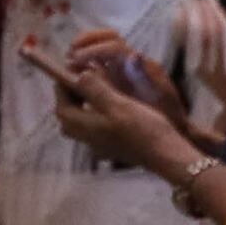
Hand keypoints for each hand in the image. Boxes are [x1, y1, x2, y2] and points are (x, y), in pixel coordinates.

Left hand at [26, 40, 193, 178]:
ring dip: (84, 103)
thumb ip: (96, 90)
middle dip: (72, 95)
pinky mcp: (108, 145)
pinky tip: (112, 104)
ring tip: (98, 88)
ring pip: (80, 119)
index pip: (61, 104)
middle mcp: (85, 136)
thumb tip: (79, 75)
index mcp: (82, 125)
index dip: (63, 86)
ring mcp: (96, 142)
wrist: (164, 154)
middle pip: (68, 113)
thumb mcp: (119, 104)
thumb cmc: (143, 129)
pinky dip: (96, 112)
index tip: (72, 70)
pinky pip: (93, 125)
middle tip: (84, 78)